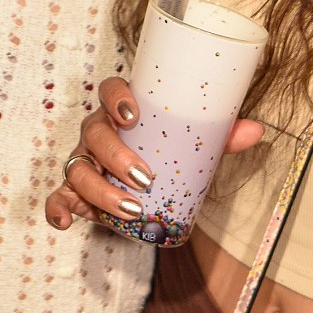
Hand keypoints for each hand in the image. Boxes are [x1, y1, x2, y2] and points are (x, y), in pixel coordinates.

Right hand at [45, 77, 263, 228]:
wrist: (146, 184)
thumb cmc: (166, 152)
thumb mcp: (192, 144)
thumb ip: (221, 136)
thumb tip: (256, 130)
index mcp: (121, 111)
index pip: (109, 89)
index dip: (116, 97)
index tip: (133, 113)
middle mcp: (97, 132)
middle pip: (94, 133)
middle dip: (116, 156)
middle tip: (145, 178)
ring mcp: (82, 161)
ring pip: (77, 169)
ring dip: (100, 190)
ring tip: (131, 209)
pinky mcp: (73, 191)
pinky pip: (56, 197)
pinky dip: (55, 209)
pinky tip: (65, 222)